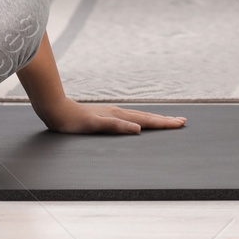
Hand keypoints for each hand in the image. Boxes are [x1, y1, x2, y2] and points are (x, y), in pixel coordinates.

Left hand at [37, 96, 186, 134]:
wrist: (56, 110)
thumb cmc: (74, 121)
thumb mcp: (95, 125)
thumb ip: (116, 126)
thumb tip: (138, 128)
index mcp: (119, 115)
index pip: (146, 120)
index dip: (163, 123)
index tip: (180, 123)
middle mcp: (118, 112)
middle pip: (146, 116)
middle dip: (164, 120)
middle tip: (182, 121)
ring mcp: (112, 112)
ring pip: (139, 115)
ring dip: (154, 118)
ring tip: (166, 119)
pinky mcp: (105, 115)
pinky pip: (129, 117)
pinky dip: (140, 119)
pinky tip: (139, 122)